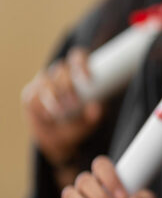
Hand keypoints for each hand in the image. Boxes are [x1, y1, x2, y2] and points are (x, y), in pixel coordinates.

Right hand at [23, 47, 103, 165]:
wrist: (59, 138)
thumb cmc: (79, 123)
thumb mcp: (91, 121)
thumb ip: (94, 115)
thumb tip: (96, 108)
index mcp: (77, 73)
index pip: (78, 58)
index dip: (81, 63)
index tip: (88, 78)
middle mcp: (60, 75)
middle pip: (61, 70)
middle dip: (67, 85)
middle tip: (74, 103)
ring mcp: (43, 83)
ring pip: (46, 82)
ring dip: (53, 96)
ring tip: (61, 111)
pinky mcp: (30, 95)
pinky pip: (33, 97)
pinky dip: (40, 106)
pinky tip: (47, 115)